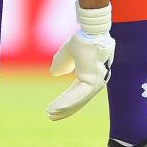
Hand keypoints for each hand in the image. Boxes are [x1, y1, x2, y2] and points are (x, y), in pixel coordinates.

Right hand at [47, 3, 114, 120]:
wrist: (90, 30)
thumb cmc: (82, 39)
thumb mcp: (67, 53)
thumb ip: (62, 63)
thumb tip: (55, 73)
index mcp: (90, 75)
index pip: (76, 93)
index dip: (64, 101)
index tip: (52, 109)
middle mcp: (95, 80)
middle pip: (78, 99)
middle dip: (63, 109)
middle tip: (50, 116)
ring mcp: (96, 81)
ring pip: (78, 100)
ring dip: (64, 108)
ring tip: (50, 114)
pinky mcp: (94, 81)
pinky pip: (80, 96)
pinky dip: (68, 102)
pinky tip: (57, 108)